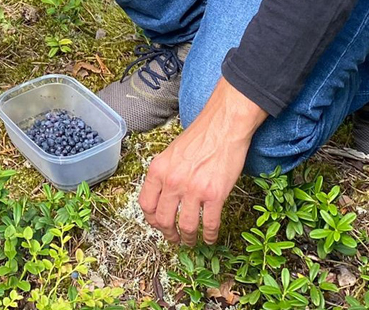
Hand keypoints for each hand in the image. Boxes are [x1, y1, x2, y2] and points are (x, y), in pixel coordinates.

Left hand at [138, 79, 265, 244]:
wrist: (222, 127)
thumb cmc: (198, 137)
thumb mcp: (171, 153)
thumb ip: (165, 174)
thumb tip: (163, 198)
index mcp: (158, 169)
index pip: (146, 204)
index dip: (151, 220)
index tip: (158, 225)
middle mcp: (172, 181)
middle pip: (163, 220)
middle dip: (168, 234)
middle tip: (174, 238)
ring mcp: (193, 189)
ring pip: (186, 226)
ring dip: (189, 239)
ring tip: (191, 242)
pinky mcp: (215, 195)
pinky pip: (210, 224)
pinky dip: (210, 236)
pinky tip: (211, 237)